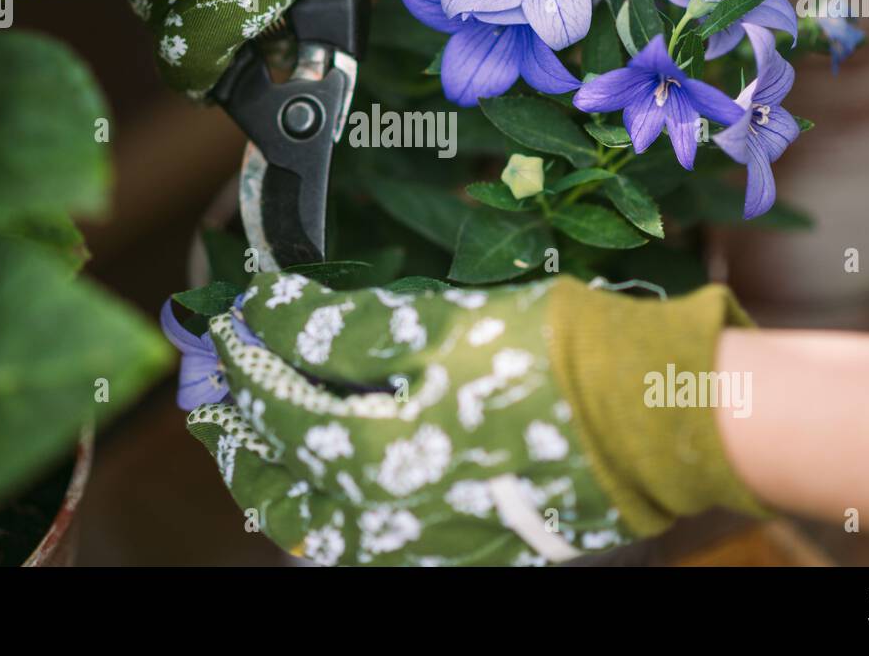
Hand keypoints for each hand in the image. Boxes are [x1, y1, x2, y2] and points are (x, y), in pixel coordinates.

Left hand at [187, 274, 631, 565]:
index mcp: (374, 456)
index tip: (223, 319)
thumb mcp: (438, 324)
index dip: (240, 355)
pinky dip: (324, 512)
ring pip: (309, 528)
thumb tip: (268, 311)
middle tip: (216, 385)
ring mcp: (419, 549)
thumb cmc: (551, 357)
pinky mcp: (455, 556)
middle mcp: (384, 521)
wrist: (652, 416)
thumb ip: (340, 327)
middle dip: (235, 429)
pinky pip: (361, 545)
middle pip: (274, 481)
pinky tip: (323, 483)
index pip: (272, 404)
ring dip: (271, 477)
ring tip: (252, 435)